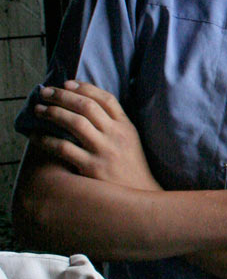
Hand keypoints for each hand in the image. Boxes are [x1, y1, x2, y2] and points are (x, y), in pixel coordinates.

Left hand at [32, 80, 160, 190]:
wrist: (140, 195)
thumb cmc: (130, 167)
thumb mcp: (130, 140)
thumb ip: (115, 123)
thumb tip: (88, 106)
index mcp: (126, 126)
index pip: (106, 99)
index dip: (85, 88)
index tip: (67, 83)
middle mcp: (116, 135)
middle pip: (87, 106)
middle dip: (63, 96)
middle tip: (45, 91)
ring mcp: (104, 151)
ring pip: (75, 123)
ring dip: (54, 112)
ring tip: (38, 109)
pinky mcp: (91, 167)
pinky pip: (64, 148)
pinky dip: (47, 140)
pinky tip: (36, 136)